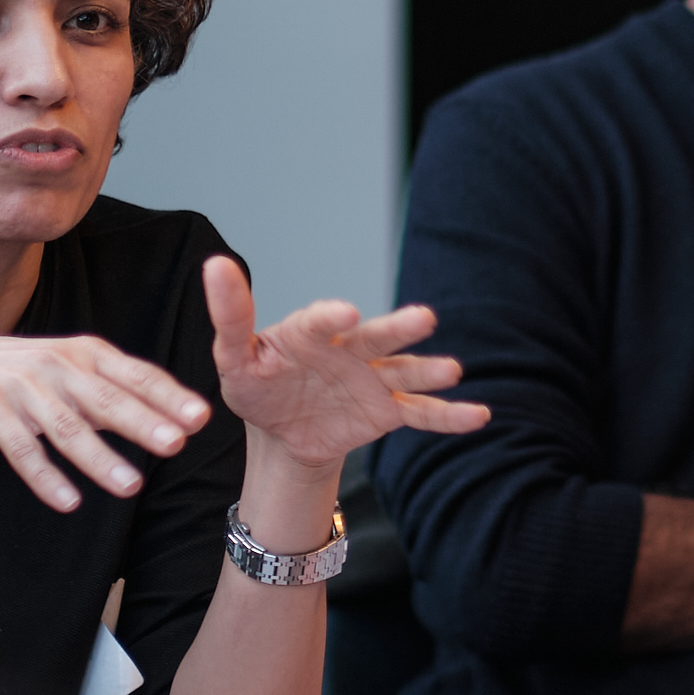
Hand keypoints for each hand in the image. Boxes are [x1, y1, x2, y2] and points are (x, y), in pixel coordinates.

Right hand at [0, 332, 211, 514]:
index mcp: (83, 353)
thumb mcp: (75, 376)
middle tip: (175, 445)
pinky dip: (45, 476)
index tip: (201, 418)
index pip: (133, 374)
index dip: (167, 395)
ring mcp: (18, 386)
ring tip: (131, 485)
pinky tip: (70, 502)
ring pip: (64, 427)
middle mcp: (53, 364)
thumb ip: (122, 393)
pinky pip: (20, 448)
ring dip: (98, 457)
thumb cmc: (30, 380)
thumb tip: (182, 417)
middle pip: (104, 399)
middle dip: (141, 423)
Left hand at [202, 255, 489, 477]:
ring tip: (452, 370)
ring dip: (428, 370)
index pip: (320, 321)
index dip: (332, 316)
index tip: (346, 312)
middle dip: (400, 328)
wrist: (282, 430)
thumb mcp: (235, 358)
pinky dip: (449, 415)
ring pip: (404, 371)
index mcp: (310, 334)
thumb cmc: (258, 384)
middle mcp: (349, 350)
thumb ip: (232, 317)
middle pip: (377, 336)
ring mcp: (372, 379)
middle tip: (424, 318)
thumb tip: (215, 264)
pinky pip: (420, 412)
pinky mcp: (386, 411)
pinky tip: (479, 414)